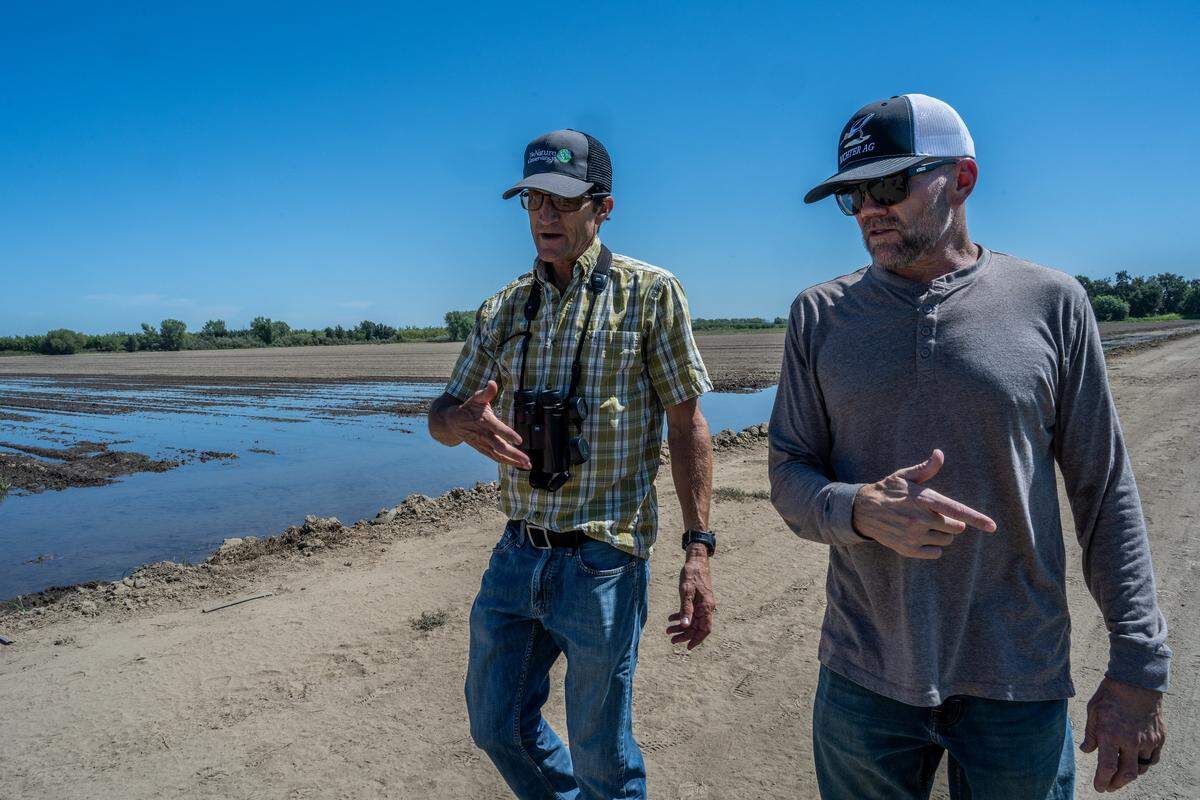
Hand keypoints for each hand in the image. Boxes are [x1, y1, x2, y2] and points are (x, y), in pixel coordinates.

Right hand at [446, 381, 530, 468]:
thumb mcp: (476, 397)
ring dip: (512, 461)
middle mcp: (482, 435)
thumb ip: (486, 392)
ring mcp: (482, 444)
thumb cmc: (468, 408)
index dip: (507, 434)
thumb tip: (492, 383)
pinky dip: (506, 462)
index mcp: (483, 421)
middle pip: (499, 446)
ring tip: (527, 465)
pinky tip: (518, 465)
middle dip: (513, 453)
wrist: (451, 422)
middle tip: (526, 459)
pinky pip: (495, 457)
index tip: (519, 440)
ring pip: (498, 455)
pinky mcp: (482, 449)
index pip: (496, 428)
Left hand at [666, 545, 714, 648]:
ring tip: (668, 630)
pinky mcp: (698, 599)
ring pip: (692, 620)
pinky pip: (690, 612)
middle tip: (671, 639)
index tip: (687, 647)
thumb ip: (686, 609)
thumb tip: (685, 626)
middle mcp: (706, 607)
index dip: (697, 639)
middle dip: (684, 634)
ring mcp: (702, 604)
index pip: (705, 629)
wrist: (696, 560)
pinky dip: (681, 616)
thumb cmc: (692, 574)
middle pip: (697, 627)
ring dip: (681, 627)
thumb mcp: (686, 591)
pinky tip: (671, 618)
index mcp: (706, 607)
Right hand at [852, 449, 995, 558]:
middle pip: (956, 528)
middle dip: (951, 522)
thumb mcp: (904, 476)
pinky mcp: (908, 549)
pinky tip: (920, 536)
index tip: (992, 526)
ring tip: (925, 525)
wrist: (862, 511)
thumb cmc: (888, 490)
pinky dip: (933, 547)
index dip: (977, 519)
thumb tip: (939, 454)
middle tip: (934, 515)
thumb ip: (926, 468)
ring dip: (942, 534)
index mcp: (923, 499)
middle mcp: (920, 519)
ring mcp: (914, 536)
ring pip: (946, 540)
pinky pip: (935, 553)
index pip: (956, 511)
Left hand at [1081, 677, 1165, 791]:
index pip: (1107, 768)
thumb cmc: (1111, 694)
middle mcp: (1130, 741)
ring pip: (1141, 767)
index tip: (1098, 787)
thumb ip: (1090, 734)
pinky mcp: (1159, 737)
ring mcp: (1147, 740)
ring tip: (1121, 774)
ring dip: (1130, 774)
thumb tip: (1086, 751)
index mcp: (1111, 735)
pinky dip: (1145, 764)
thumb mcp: (1093, 711)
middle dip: (1116, 784)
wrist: (1137, 681)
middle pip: (1126, 774)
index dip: (1102, 781)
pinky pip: (1153, 758)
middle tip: (1109, 786)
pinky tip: (1136, 762)